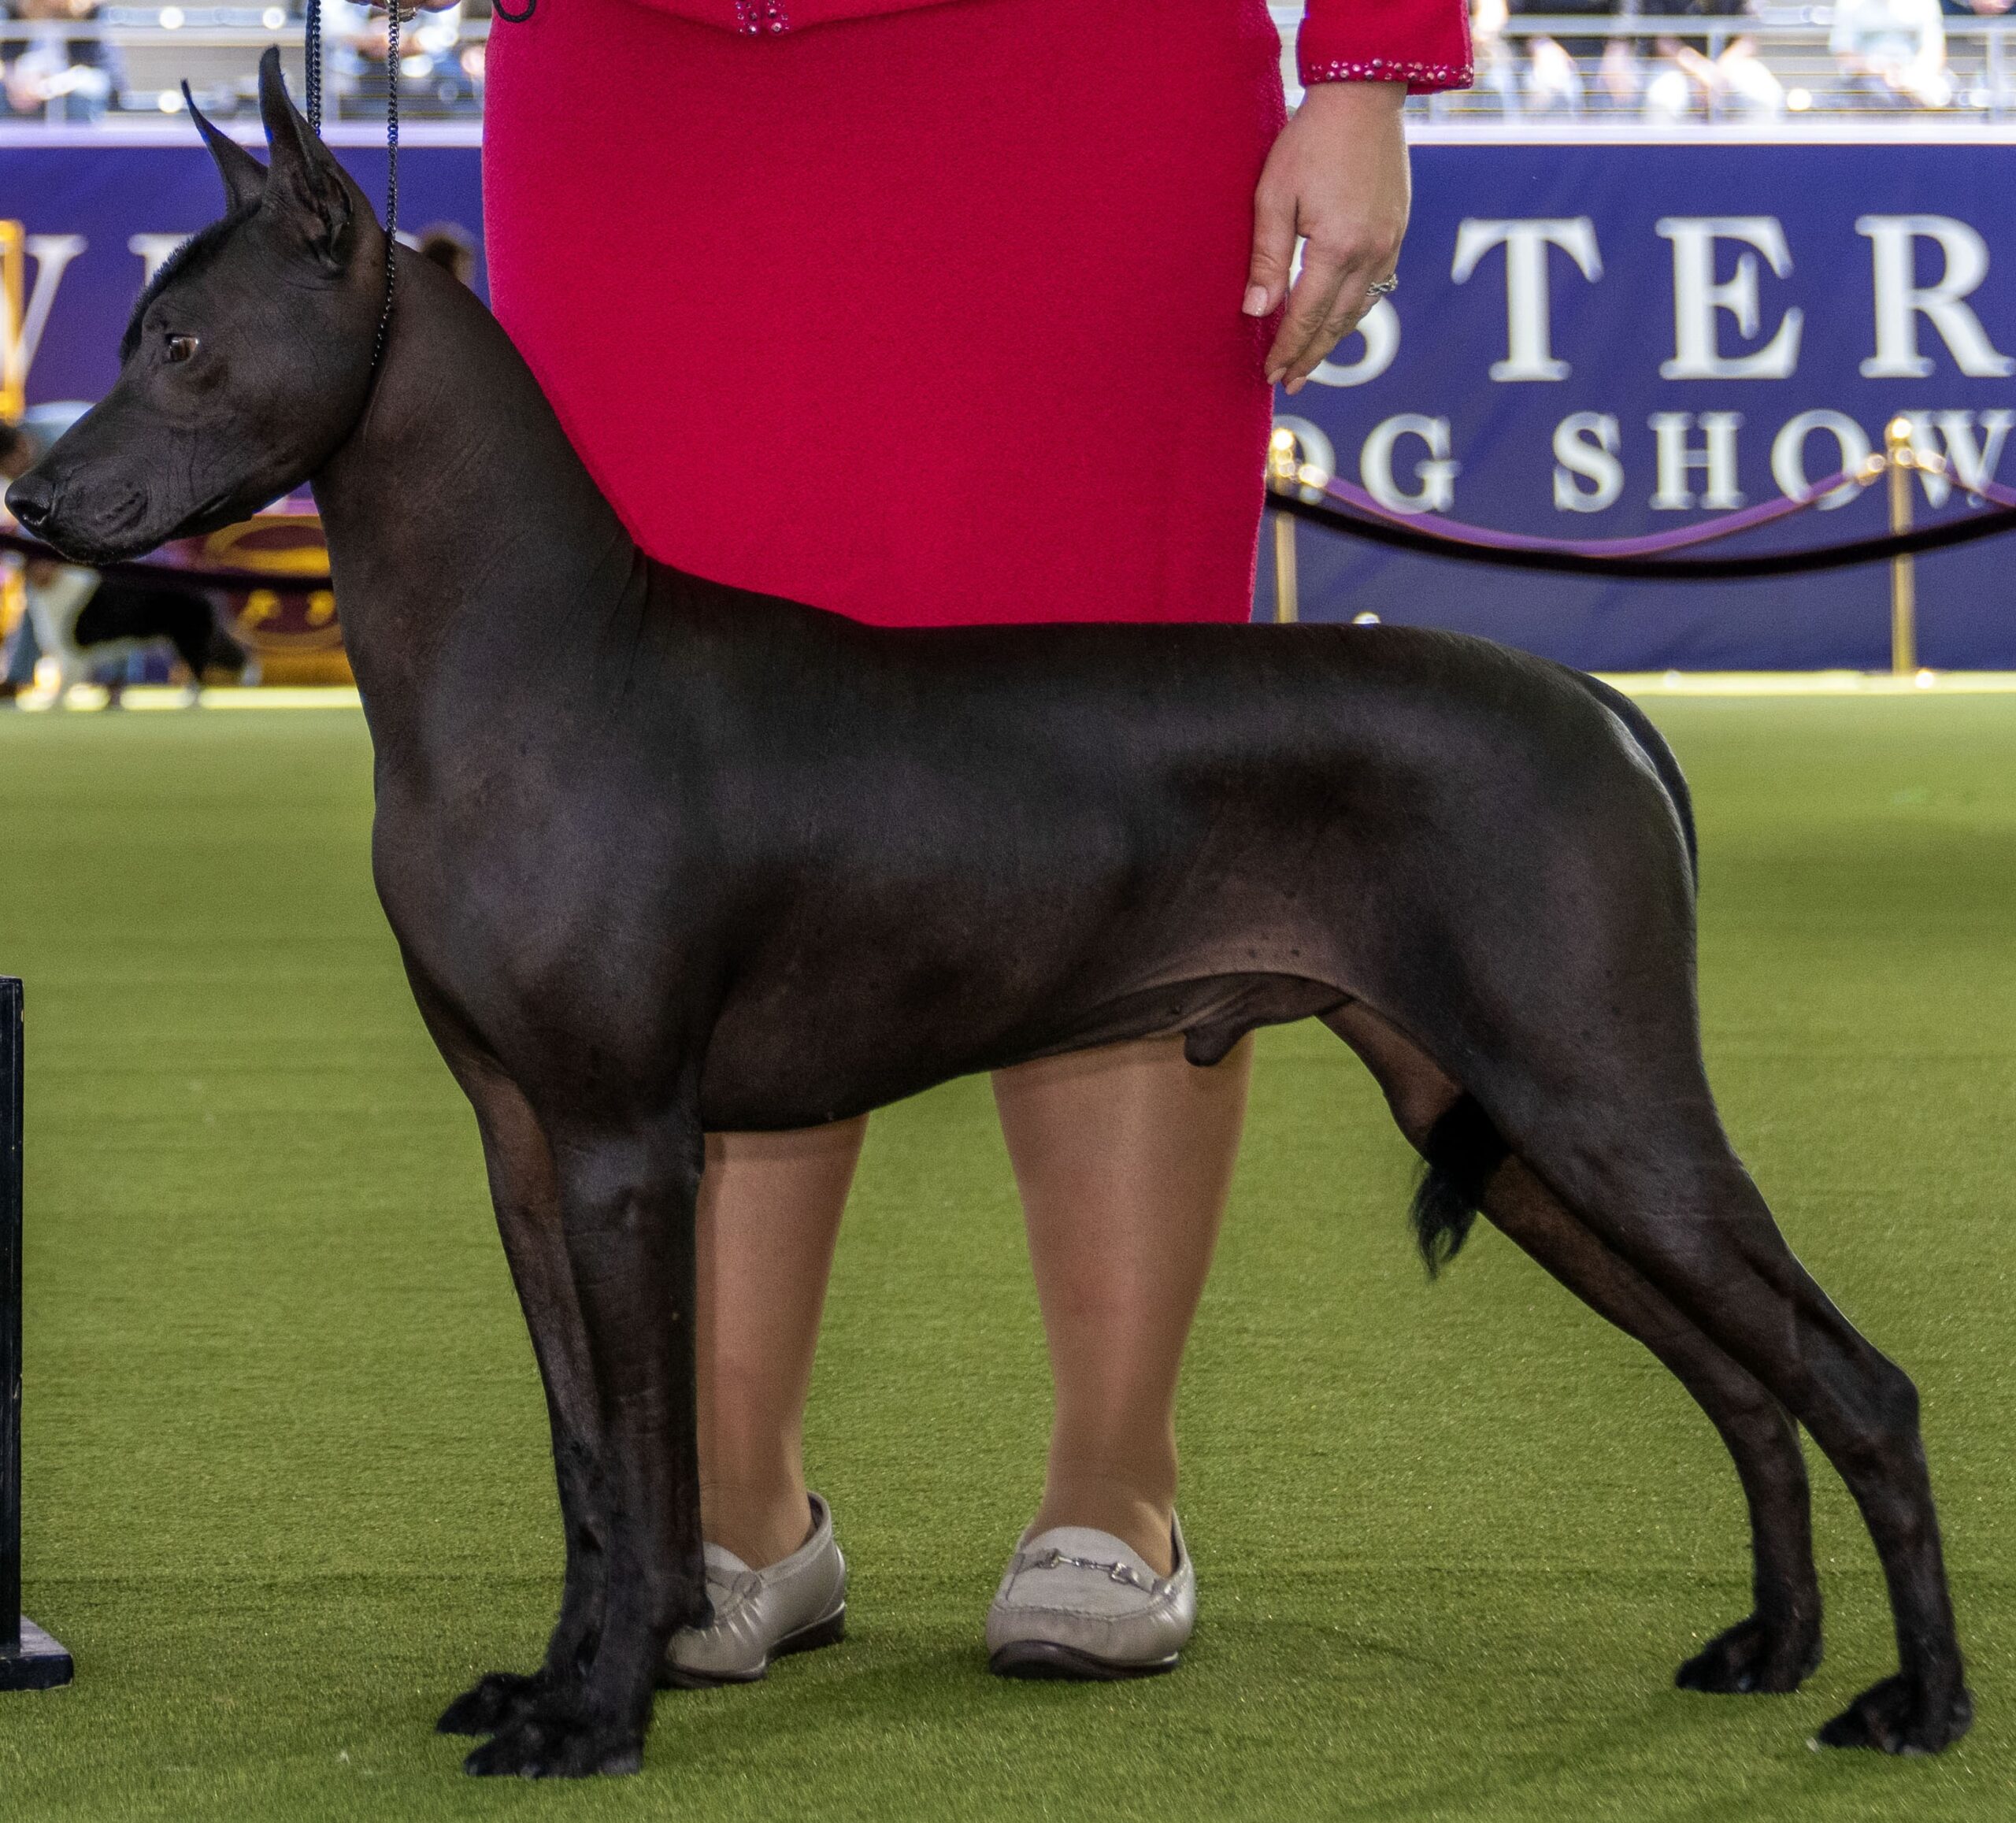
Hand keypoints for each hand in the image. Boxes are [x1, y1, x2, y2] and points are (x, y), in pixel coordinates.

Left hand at [1244, 81, 1409, 394]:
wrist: (1363, 98)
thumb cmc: (1309, 142)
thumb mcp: (1273, 197)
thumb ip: (1267, 258)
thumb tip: (1257, 312)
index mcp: (1337, 247)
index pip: (1307, 316)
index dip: (1287, 349)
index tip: (1270, 374)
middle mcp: (1371, 252)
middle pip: (1337, 323)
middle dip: (1311, 356)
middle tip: (1289, 383)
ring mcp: (1390, 243)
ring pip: (1360, 309)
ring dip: (1334, 340)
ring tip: (1311, 362)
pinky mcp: (1397, 231)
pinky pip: (1376, 286)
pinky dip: (1355, 311)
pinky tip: (1339, 321)